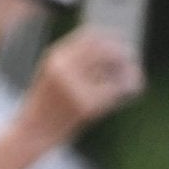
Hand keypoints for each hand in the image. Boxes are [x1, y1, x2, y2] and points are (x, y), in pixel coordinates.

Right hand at [20, 27, 144, 143]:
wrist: (34, 131)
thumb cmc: (46, 103)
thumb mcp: (54, 74)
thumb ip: (75, 59)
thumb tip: (111, 47)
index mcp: (56, 57)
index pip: (89, 36)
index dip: (110, 37)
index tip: (122, 41)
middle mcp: (64, 68)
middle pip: (104, 50)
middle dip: (122, 53)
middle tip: (133, 59)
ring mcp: (74, 87)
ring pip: (113, 69)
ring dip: (128, 70)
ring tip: (135, 76)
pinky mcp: (86, 105)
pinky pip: (115, 90)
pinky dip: (129, 87)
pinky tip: (135, 88)